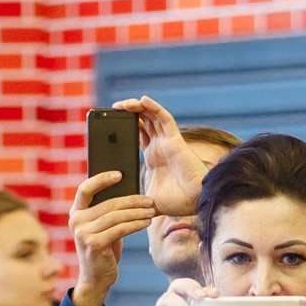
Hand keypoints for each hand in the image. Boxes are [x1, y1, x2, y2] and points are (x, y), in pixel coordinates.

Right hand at [67, 168, 155, 305]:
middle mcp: (76, 221)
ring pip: (117, 216)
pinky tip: (146, 222)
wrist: (95, 279)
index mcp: (76, 214)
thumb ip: (107, 212)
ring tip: (152, 210)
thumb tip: (131, 193)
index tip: (120, 174)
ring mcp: (83, 233)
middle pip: (109, 203)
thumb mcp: (102, 228)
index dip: (102, 179)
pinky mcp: (94, 243)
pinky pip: (120, 229)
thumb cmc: (103, 250)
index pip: (85, 189)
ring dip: (138, 212)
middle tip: (150, 200)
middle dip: (133, 201)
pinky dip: (136, 224)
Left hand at [118, 95, 210, 217]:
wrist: (193, 203)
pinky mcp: (175, 140)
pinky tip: (143, 100)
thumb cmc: (175, 202)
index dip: (126, 124)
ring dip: (137, 107)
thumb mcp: (146, 199)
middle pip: (144, 121)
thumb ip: (133, 199)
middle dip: (129, 112)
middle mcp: (160, 145)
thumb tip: (115, 205)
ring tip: (121, 104)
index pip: (138, 133)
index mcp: (153, 156)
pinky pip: (164, 119)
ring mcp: (168, 141)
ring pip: (152, 116)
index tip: (111, 121)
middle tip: (114, 108)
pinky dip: (154, 107)